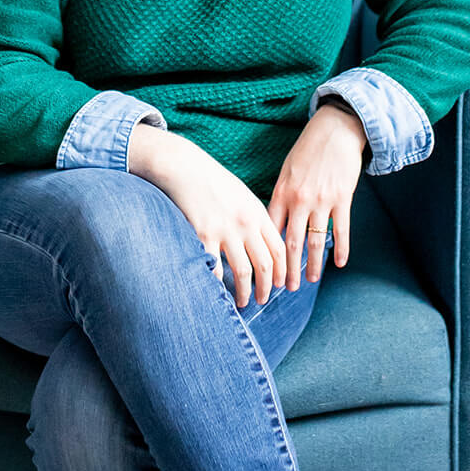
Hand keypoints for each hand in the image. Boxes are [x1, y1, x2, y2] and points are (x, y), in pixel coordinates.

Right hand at [129, 126, 285, 309]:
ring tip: (243, 302)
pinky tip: (217, 291)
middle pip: (265, 264)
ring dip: (245, 292)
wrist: (186, 168)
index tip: (281, 284)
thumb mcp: (244, 196)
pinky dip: (217, 283)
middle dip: (267, 287)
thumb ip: (256, 218)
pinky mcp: (203, 235)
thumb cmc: (215, 182)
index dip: (282, 271)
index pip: (279, 249)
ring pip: (243, 271)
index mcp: (258, 214)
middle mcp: (246, 224)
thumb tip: (265, 243)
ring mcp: (225, 231)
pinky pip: (214, 267)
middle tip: (264, 299)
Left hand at [267, 102, 366, 287]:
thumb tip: (273, 223)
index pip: (272, 231)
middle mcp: (299, 200)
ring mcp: (322, 200)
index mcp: (281, 193)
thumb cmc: (308, 151)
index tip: (266, 271)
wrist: (335, 130)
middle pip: (292, 242)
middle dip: (288, 269)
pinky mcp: (342, 198)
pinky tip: (340, 263)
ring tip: (310, 280)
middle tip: (286, 288)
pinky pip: (341, 230)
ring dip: (312, 265)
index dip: (269, 254)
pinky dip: (341, 249)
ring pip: (315, 241)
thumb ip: (280, 197)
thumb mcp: (286, 172)